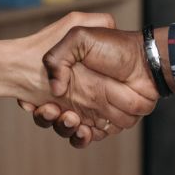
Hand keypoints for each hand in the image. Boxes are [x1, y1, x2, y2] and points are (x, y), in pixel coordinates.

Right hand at [0, 12, 153, 138]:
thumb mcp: (79, 36)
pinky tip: (83, 129)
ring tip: (69, 117)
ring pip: (66, 129)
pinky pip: (86, 138)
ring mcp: (90, 111)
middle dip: (46, 117)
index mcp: (67, 76)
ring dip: (63, 127)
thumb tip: (55, 90)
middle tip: (50, 109)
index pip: (42, 94)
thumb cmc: (114, 46)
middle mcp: (76, 94)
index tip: (30, 102)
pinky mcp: (104, 125)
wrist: (145, 62)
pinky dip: (81, 138)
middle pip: (51, 116)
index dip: (32, 101)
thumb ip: (59, 56)